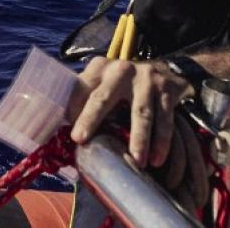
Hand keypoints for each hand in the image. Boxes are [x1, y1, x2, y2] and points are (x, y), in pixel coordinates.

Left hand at [66, 57, 194, 169]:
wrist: (165, 69)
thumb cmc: (124, 85)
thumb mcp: (104, 83)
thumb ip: (86, 99)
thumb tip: (62, 128)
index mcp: (100, 68)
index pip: (81, 89)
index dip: (71, 108)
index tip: (64, 129)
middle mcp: (121, 70)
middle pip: (103, 97)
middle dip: (91, 119)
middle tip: (80, 140)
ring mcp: (146, 78)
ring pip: (140, 113)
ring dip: (139, 139)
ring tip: (135, 162)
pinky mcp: (167, 89)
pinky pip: (165, 119)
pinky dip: (162, 141)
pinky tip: (157, 159)